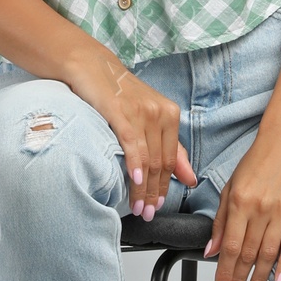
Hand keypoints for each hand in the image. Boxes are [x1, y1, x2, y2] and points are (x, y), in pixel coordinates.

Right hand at [67, 53, 197, 220]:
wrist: (91, 66)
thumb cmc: (119, 94)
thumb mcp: (149, 118)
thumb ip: (171, 149)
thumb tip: (190, 179)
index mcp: (170, 115)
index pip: (171, 160)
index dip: (166, 186)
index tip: (158, 206)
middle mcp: (160, 112)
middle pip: (161, 162)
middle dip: (155, 193)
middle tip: (148, 213)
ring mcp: (141, 112)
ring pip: (148, 158)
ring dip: (143, 188)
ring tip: (138, 207)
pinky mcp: (121, 111)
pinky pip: (132, 144)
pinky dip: (135, 165)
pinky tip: (134, 181)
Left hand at [204, 122, 280, 280]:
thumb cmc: (258, 160)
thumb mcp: (231, 185)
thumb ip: (220, 219)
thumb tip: (210, 249)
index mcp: (239, 202)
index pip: (229, 246)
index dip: (224, 271)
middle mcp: (259, 209)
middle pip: (247, 254)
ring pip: (268, 253)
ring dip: (259, 279)